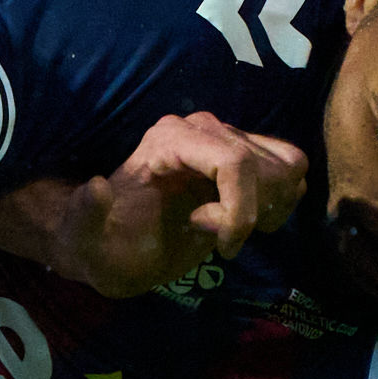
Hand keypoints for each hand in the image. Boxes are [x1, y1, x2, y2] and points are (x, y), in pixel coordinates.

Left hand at [48, 112, 308, 297]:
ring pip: (288, 164)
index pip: (235, 161)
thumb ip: (87, 215)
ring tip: (230, 231)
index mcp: (170, 140)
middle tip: (216, 242)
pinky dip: (279, 204)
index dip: (241, 209)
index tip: (223, 248)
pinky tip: (243, 223)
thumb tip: (98, 188)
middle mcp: (202, 130)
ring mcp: (227, 141)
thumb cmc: (101, 243)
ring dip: (270, 208)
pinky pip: (290, 170)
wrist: (111, 244)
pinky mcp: (244, 159)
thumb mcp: (86, 238)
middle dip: (253, 213)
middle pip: (268, 165)